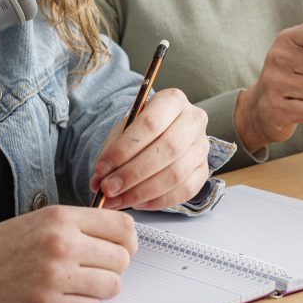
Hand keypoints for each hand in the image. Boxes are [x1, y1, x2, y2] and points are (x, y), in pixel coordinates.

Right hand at [0, 205, 137, 302]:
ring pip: (111, 286)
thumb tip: (119, 240)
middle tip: (94, 273)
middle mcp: (61, 243)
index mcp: (60, 217)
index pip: (123, 225)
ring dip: (100, 291)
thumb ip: (75, 227)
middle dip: (113, 268)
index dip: (127, 241)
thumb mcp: (35, 221)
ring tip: (78, 288)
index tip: (120, 250)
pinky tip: (64, 302)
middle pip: (122, 259)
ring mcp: (53, 276)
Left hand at [90, 88, 209, 209]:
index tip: (101, 168)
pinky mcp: (204, 171)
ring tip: (118, 200)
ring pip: (176, 173)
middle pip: (167, 149)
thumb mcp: (123, 132)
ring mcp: (202, 146)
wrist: (160, 135)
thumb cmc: (139, 132)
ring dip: (143, 191)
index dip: (124, 149)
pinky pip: (184, 191)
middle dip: (133, 173)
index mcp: (172, 100)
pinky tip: (137, 203)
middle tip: (109, 189)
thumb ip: (112, 154)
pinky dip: (158, 201)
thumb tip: (99, 183)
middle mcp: (194, 120)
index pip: (150, 124)